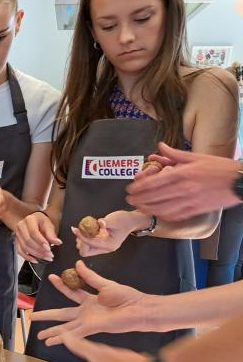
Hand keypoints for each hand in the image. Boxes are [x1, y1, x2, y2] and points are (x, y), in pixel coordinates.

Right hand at [15, 211, 60, 261]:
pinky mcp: (16, 241)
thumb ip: (52, 235)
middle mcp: (21, 226)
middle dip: (39, 250)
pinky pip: (20, 251)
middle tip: (49, 255)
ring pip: (24, 247)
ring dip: (35, 254)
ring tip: (46, 258)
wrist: (36, 223)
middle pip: (28, 241)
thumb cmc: (42, 223)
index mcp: (30, 220)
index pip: (33, 232)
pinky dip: (27, 257)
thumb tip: (58, 242)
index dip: (41, 241)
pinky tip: (35, 260)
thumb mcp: (49, 226)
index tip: (49, 248)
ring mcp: (17, 234)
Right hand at [32, 261, 150, 344]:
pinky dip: (64, 337)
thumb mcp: (105, 284)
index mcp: (90, 300)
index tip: (50, 277)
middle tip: (33, 316)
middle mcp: (86, 312)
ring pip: (66, 327)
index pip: (71, 292)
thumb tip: (77, 263)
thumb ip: (89, 276)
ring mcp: (88, 321)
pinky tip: (53, 341)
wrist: (139, 309)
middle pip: (62, 314)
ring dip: (53, 332)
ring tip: (40, 336)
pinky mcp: (93, 328)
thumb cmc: (127, 297)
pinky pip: (75, 333)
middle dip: (47, 316)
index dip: (60, 285)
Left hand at [72, 210, 142, 256]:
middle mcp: (105, 248)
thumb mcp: (115, 219)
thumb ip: (106, 222)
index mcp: (109, 245)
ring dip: (81, 241)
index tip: (75, 229)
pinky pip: (88, 245)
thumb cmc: (124, 220)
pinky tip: (85, 229)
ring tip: (82, 230)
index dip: (82, 237)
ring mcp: (102, 247)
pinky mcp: (100, 243)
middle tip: (79, 231)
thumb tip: (99, 222)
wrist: (131, 221)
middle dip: (81, 242)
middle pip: (86, 252)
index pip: (91, 244)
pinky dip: (84, 238)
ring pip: (86, 250)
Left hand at [126, 142, 241, 220]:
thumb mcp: (197, 157)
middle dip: (139, 199)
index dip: (140, 187)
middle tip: (129, 200)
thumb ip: (175, 154)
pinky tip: (155, 213)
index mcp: (183, 173)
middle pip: (155, 196)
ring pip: (163, 207)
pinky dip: (163, 215)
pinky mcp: (196, 210)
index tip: (130, 188)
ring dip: (148, 208)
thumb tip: (160, 147)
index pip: (155, 182)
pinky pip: (175, 215)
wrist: (240, 182)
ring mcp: (190, 201)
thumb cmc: (219, 167)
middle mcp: (184, 188)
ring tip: (138, 207)